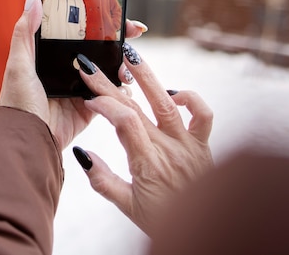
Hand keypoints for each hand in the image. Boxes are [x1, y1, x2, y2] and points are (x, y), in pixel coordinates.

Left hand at [0, 0, 145, 148]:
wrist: (26, 140)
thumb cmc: (16, 102)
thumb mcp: (19, 63)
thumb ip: (25, 31)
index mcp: (50, 54)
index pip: (78, 28)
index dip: (97, 16)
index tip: (116, 1)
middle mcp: (67, 68)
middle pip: (99, 45)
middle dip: (119, 36)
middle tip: (136, 29)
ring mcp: (81, 87)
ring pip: (109, 68)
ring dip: (124, 62)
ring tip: (129, 59)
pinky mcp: (91, 107)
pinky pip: (112, 95)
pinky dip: (123, 89)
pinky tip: (129, 82)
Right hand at [73, 43, 213, 234]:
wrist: (207, 232)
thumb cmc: (164, 221)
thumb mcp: (127, 206)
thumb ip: (102, 180)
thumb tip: (81, 154)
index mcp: (147, 164)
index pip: (124, 123)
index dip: (104, 105)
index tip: (88, 98)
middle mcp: (169, 149)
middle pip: (137, 108)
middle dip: (110, 84)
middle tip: (91, 66)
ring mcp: (188, 145)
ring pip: (168, 102)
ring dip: (147, 77)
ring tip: (130, 56)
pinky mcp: (203, 145)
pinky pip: (203, 115)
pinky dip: (190, 99)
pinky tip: (172, 94)